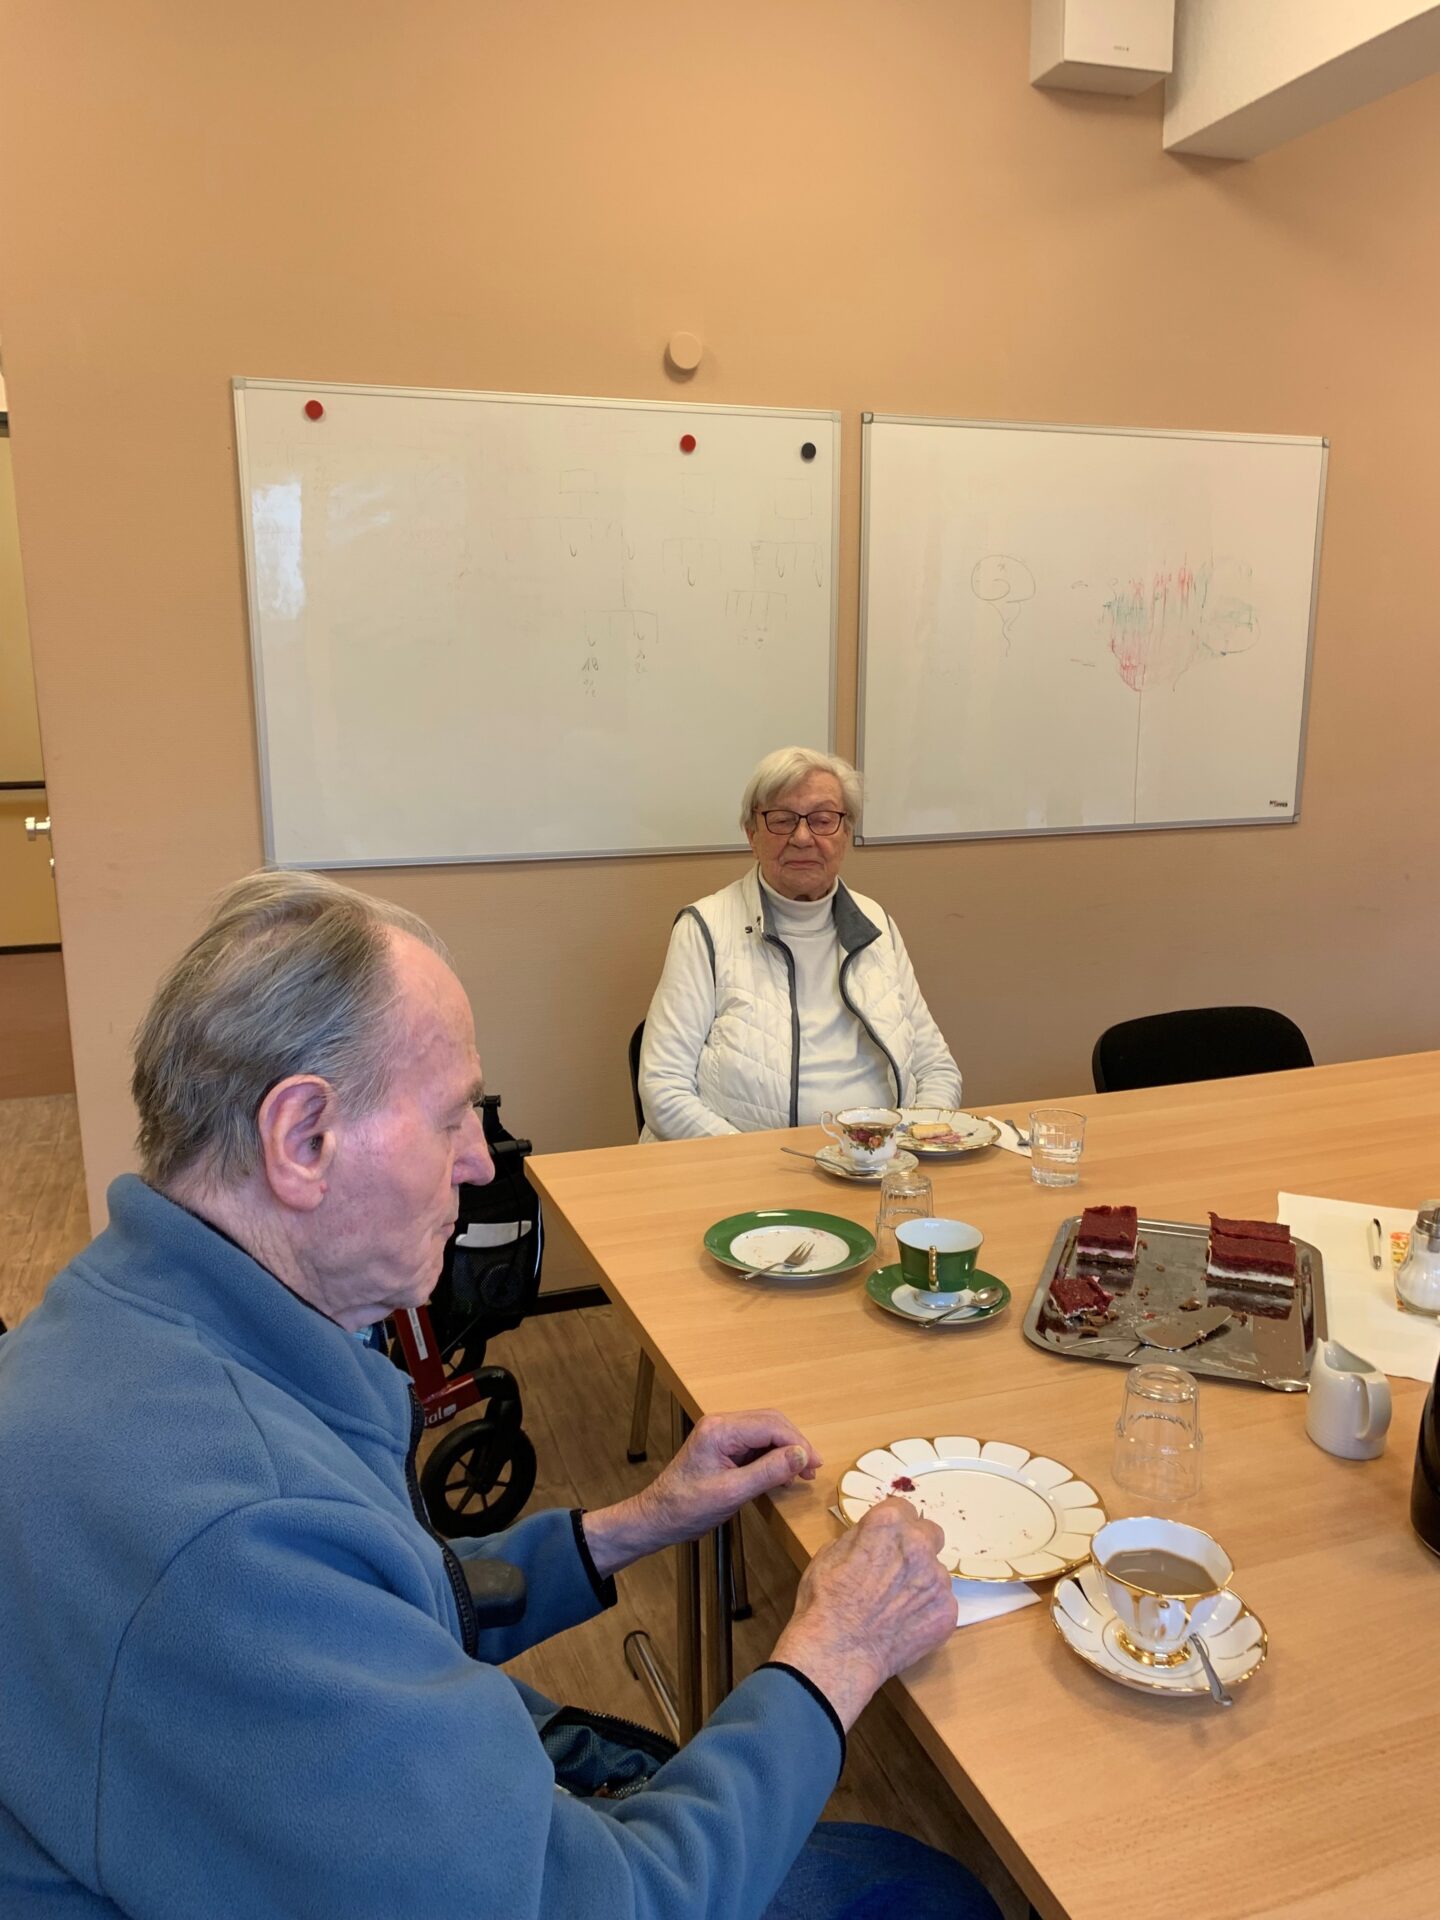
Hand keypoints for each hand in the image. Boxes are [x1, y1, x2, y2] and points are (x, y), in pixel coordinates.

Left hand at [583, 1410, 818, 1576]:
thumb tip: (801, 1455)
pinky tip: (781, 1474)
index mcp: (720, 1430)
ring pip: (765, 1432)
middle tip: (811, 1470)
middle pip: (770, 1423)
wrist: (657, 1518)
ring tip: (801, 1474)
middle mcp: (721, 1424)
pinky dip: (772, 1457)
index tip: (815, 1465)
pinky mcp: (722, 1446)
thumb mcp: (732, 1493)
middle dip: (794, 1444)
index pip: (771, 1426)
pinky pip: (755, 1444)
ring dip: (785, 1450)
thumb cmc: (687, 1508)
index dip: (797, 1444)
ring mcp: (721, 1433)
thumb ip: (768, 1472)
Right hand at [771, 1498, 954, 1729]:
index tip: (886, 1538)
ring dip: (921, 1581)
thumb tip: (873, 1537)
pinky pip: (941, 1603)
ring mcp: (938, 1581)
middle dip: (917, 1545)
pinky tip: (903, 1624)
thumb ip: (861, 1537)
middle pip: (931, 1533)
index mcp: (888, 1524)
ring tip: (895, 1605)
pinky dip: (926, 1611)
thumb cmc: (824, 1602)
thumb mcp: (829, 1553)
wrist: (837, 1653)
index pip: (903, 1507)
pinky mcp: (947, 1613)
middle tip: (897, 1568)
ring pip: (936, 1572)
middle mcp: (920, 1546)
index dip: (892, 1524)